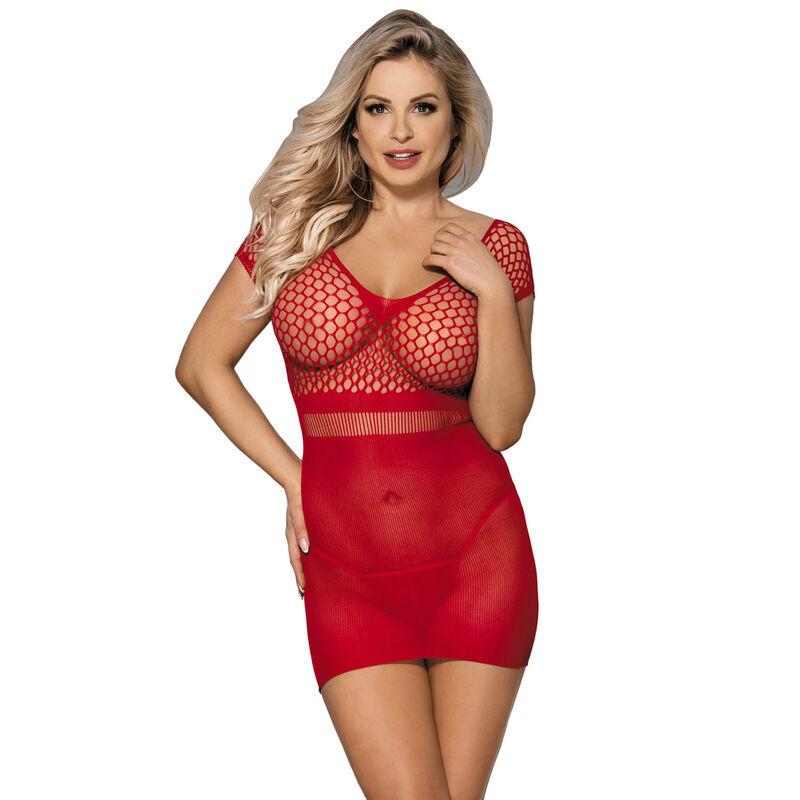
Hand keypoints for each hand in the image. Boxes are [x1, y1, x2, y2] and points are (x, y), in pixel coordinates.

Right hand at [284, 480, 308, 598]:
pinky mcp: (303, 526)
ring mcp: (298, 531)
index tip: (303, 590)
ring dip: (304, 568)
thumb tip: (305, 548)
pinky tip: (315, 558)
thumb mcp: (300, 512)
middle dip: (300, 577)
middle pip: (297, 560)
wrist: (297, 479)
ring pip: (300, 554)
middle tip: (304, 594)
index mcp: (292, 534)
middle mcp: (294, 535)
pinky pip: (305, 544)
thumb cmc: (300, 495)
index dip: (299, 575)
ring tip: (310, 581)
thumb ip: (302, 529)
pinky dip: (308, 555)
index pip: (296, 560)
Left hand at [422, 223, 511, 299]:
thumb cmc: (488, 270)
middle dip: (436, 243)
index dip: (442, 233)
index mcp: (469, 237)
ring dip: (432, 252)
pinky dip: (426, 261)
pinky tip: (426, 264)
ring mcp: (455, 252)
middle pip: (439, 235)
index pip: (449, 227)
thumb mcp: (481, 250)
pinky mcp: (450, 263)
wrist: (491, 282)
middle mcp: (461, 241)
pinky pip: (432, 258)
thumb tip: (463, 246)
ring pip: (434, 246)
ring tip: (432, 259)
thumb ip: (470, 245)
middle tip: (436, 252)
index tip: (441, 240)